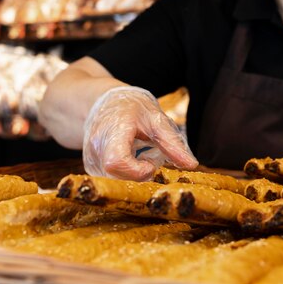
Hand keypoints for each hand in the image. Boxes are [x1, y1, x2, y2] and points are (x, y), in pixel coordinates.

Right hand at [83, 86, 197, 179]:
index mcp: (112, 132)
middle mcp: (95, 148)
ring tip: (137, 153)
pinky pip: (112, 179)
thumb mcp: (156, 119)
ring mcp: (90, 159)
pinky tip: (128, 158)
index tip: (150, 162)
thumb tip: (192, 165)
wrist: (103, 102)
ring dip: (133, 173)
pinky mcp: (91, 167)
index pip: (116, 162)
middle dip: (140, 173)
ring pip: (116, 180)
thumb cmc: (131, 108)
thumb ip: (172, 143)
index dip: (137, 170)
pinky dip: (125, 173)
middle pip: (119, 176)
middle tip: (148, 157)